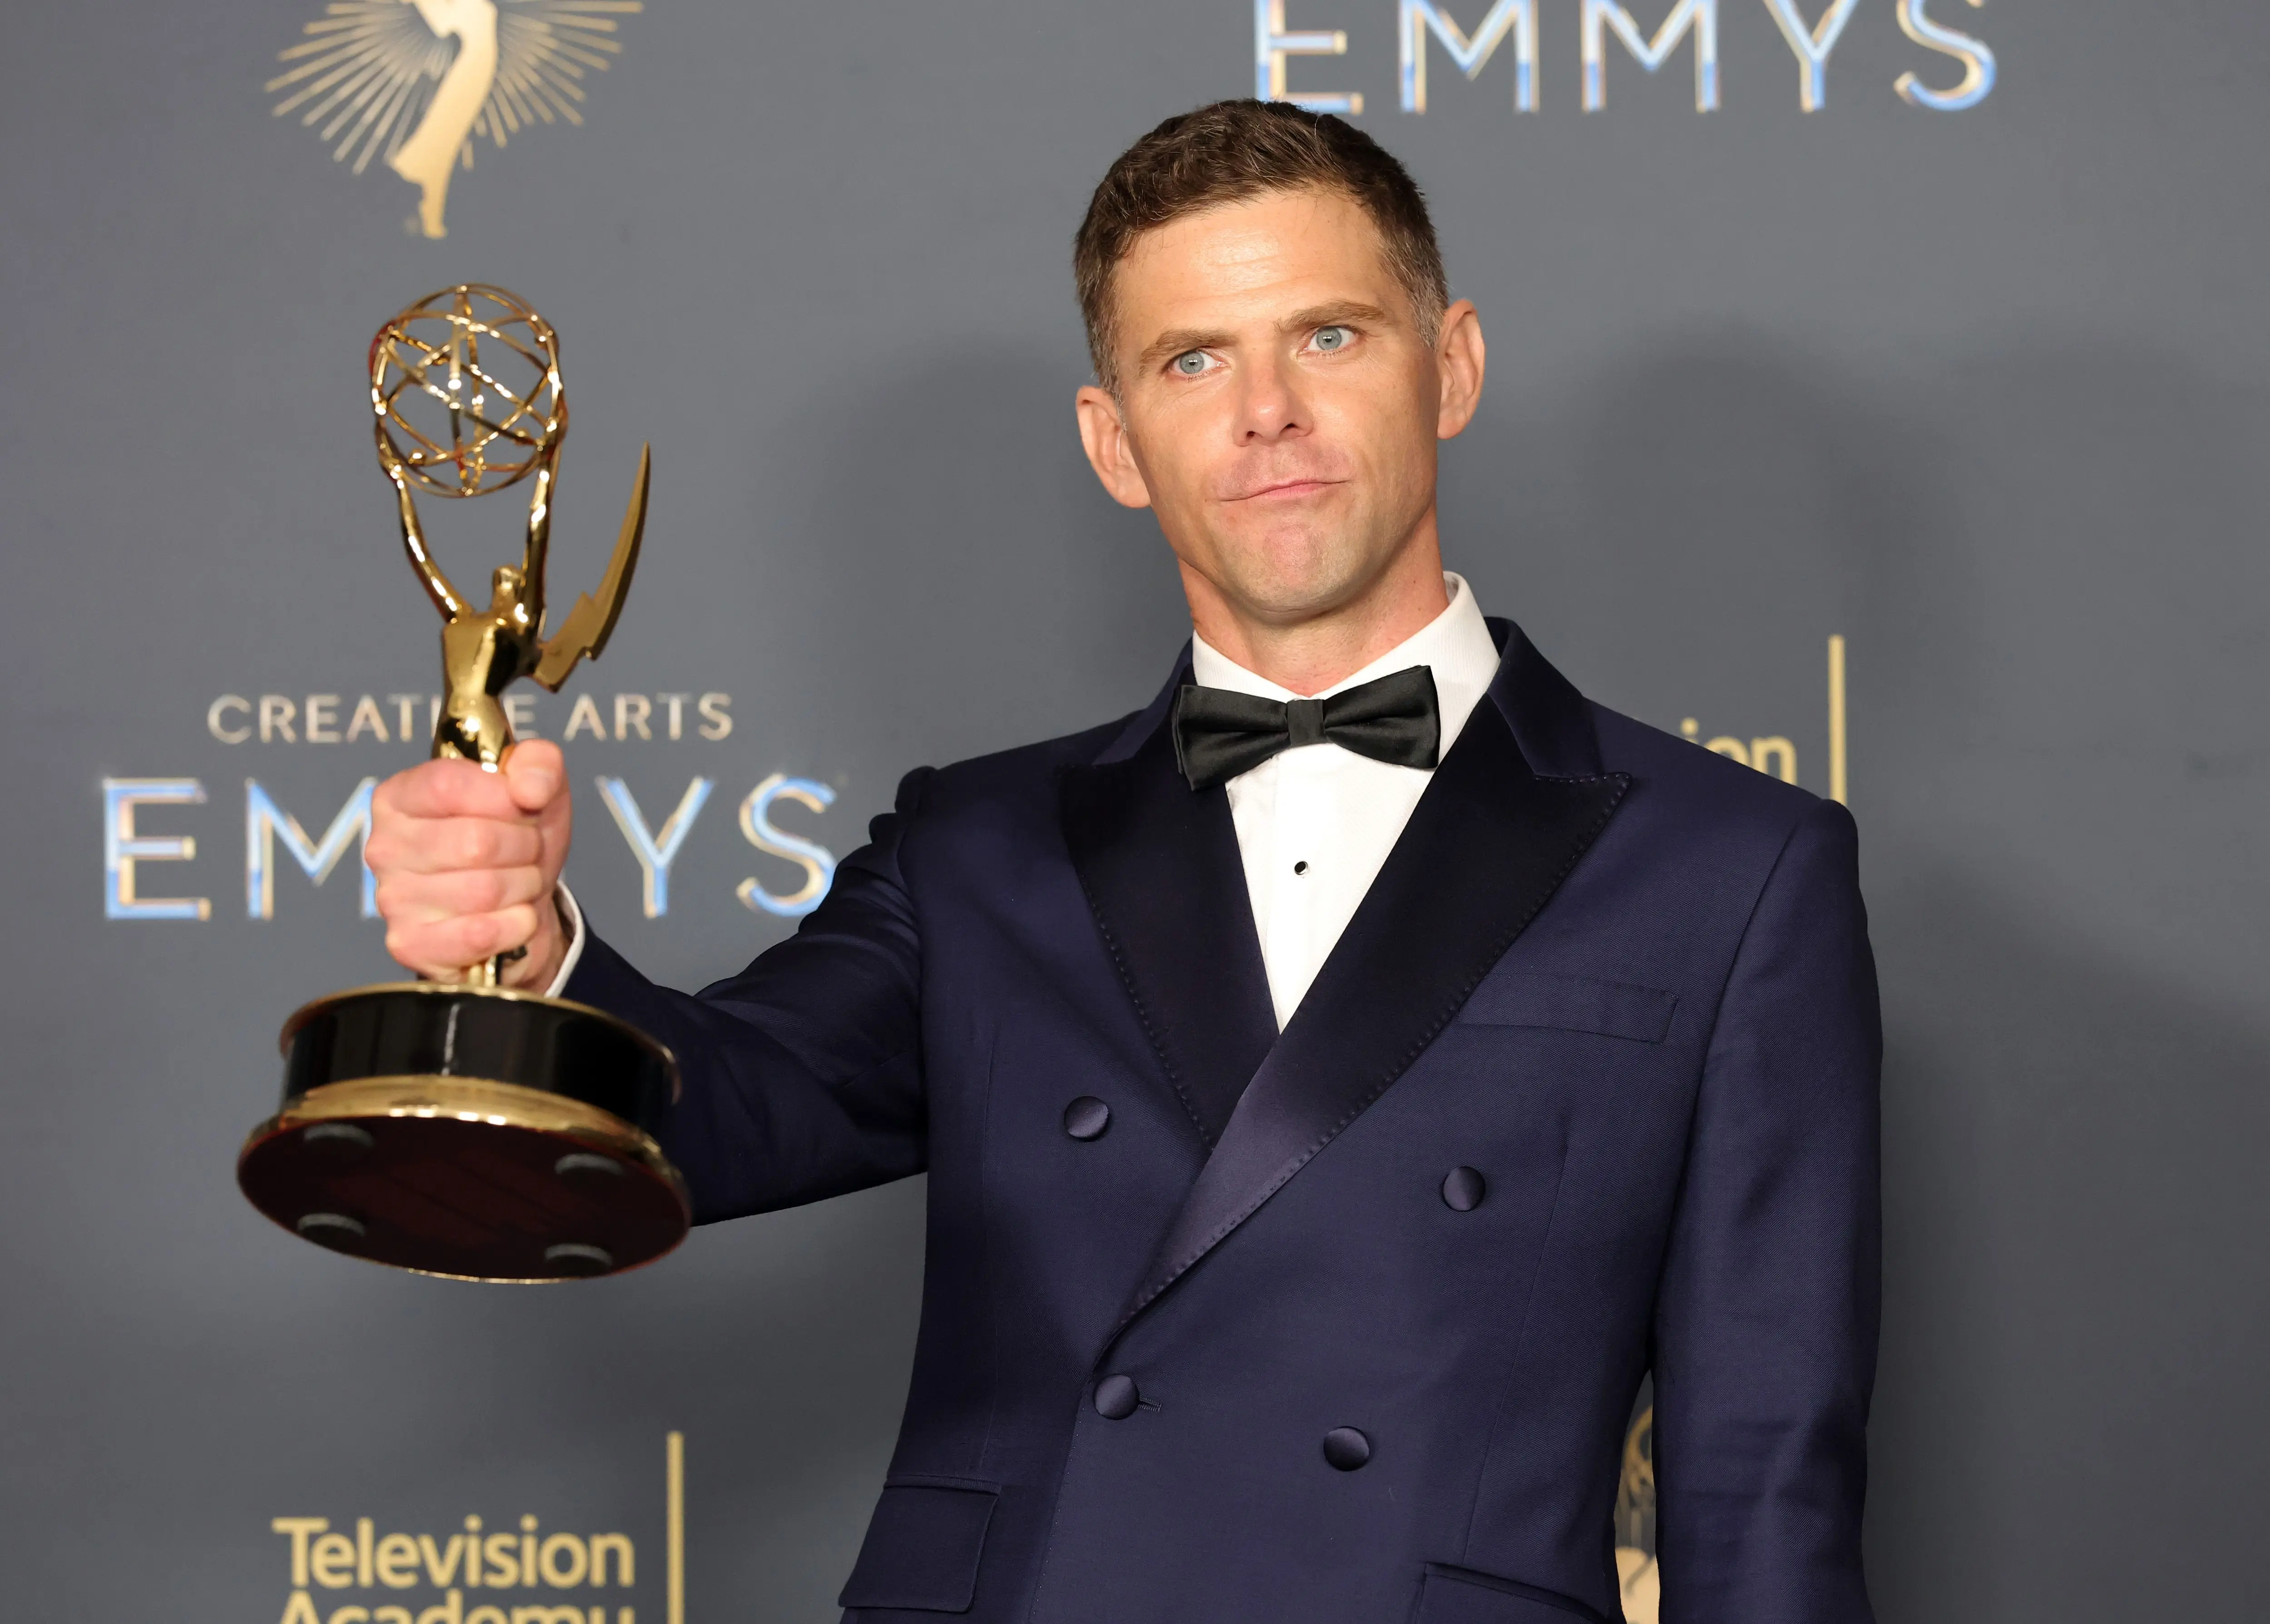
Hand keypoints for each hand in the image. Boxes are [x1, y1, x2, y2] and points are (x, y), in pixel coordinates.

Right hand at [367, 741, 572, 988]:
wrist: (522, 905)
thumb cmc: (516, 840)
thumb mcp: (537, 789)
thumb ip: (539, 764)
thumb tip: (529, 787)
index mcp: (400, 796)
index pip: (448, 785)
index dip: (504, 797)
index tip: (524, 805)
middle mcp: (384, 846)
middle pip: (475, 842)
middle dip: (524, 847)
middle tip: (528, 851)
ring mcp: (392, 899)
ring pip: (485, 890)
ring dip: (524, 885)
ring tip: (521, 881)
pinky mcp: (410, 945)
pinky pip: (479, 935)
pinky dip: (516, 925)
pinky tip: (516, 916)